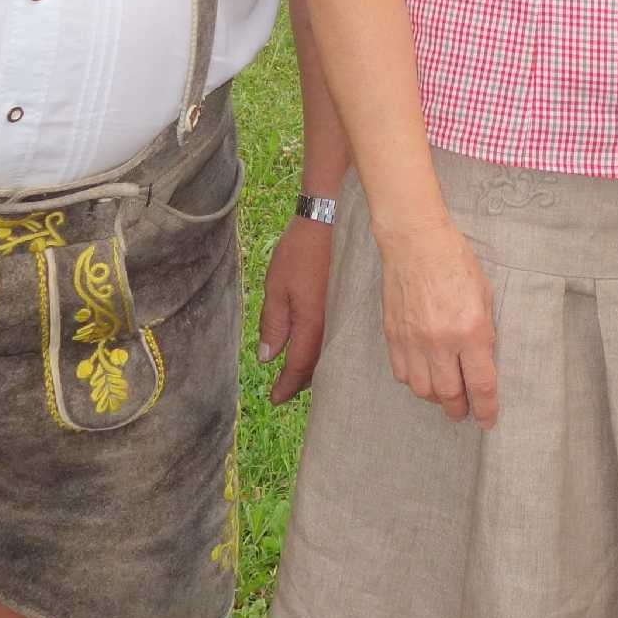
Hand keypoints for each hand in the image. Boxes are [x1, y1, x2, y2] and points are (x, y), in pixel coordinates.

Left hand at [256, 216, 333, 404]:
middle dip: (300, 381)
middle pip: (317, 366)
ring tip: (299, 373)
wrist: (331, 219)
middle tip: (284, 389)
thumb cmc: (300, 251)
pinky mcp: (350, 304)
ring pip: (330, 353)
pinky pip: (339, 337)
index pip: (298, 368)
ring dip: (314, 366)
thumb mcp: (276, 287)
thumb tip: (267, 358)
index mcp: (312, 325)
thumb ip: (273, 325)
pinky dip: (326, 348)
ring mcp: (344, 315)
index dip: (285, 386)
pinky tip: (319, 346)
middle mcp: (333, 325)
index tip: (273, 398)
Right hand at [377, 219, 497, 426]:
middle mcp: (440, 342)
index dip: (486, 410)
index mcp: (471, 331)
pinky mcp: (393, 336)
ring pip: (423, 390)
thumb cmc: (455, 262)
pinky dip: (414, 381)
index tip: (488, 421)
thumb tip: (481, 362)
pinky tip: (422, 373)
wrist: (415, 242)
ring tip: (444, 392)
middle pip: (450, 395)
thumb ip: (484, 332)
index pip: (481, 385)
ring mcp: (413, 341)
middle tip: (464, 411)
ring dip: (436, 398)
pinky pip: (402, 374)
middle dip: (459, 409)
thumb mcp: (484, 296)